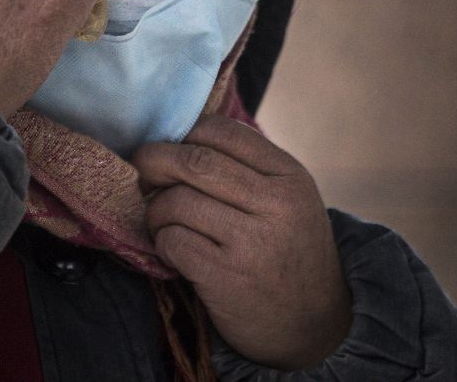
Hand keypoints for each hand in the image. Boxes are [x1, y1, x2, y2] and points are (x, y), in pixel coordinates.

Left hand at [132, 115, 351, 370]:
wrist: (314, 325)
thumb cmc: (290, 252)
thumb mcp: (290, 200)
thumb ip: (249, 168)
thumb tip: (181, 137)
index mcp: (289, 176)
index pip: (222, 131)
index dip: (184, 135)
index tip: (171, 148)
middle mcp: (275, 204)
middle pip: (193, 162)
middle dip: (154, 162)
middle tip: (141, 171)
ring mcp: (252, 242)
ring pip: (176, 201)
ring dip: (155, 210)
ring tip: (160, 220)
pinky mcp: (226, 277)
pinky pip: (173, 241)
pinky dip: (162, 243)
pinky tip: (173, 250)